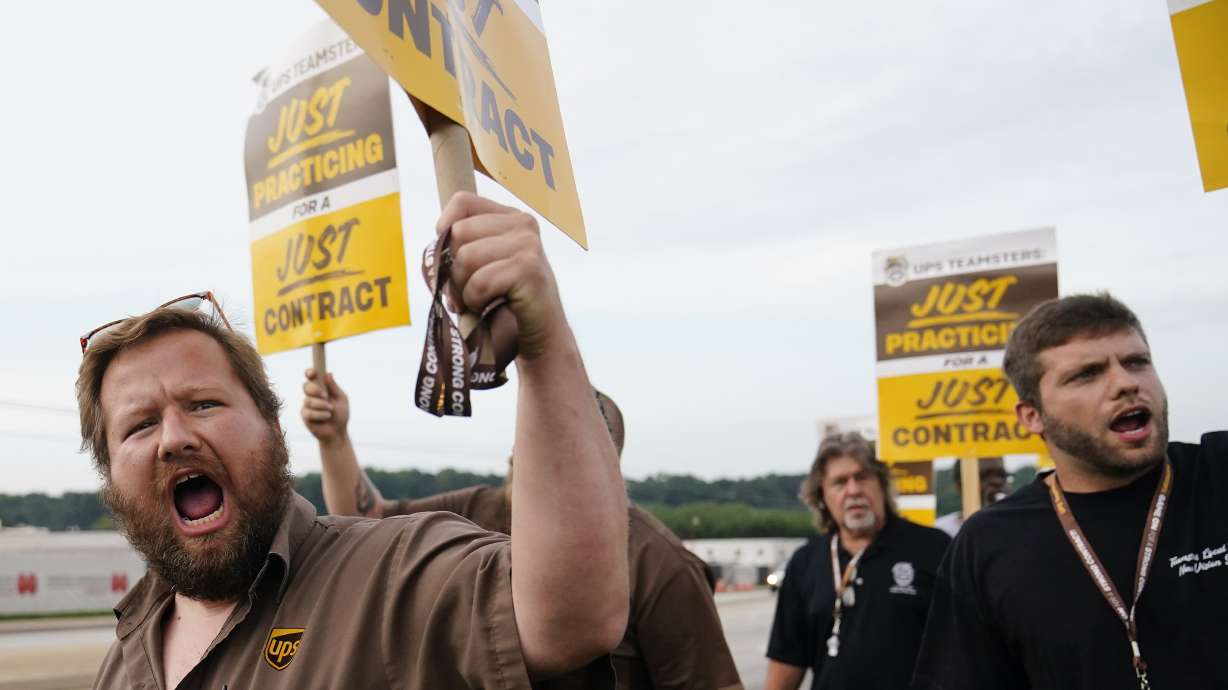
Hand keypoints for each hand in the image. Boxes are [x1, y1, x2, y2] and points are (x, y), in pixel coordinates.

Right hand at [301, 369, 349, 446]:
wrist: (337, 432)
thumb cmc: (340, 414)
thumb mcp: (341, 399)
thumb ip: (334, 387)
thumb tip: (328, 373)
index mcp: (321, 388)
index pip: (312, 377)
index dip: (310, 373)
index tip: (312, 373)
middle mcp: (312, 395)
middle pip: (306, 386)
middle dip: (315, 390)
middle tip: (325, 396)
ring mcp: (307, 405)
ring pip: (309, 400)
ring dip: (322, 406)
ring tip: (330, 412)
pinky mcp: (304, 415)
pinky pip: (309, 412)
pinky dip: (320, 415)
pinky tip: (326, 417)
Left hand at [438, 191, 567, 360]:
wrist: (540, 336)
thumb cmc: (504, 301)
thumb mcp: (481, 266)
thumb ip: (459, 248)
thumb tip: (435, 251)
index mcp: (509, 217)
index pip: (462, 201)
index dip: (444, 228)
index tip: (451, 258)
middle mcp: (522, 223)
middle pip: (458, 232)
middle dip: (454, 269)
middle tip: (468, 291)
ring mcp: (528, 244)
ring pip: (466, 257)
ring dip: (464, 288)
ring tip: (480, 299)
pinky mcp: (528, 269)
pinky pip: (480, 282)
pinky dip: (476, 301)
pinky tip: (491, 307)